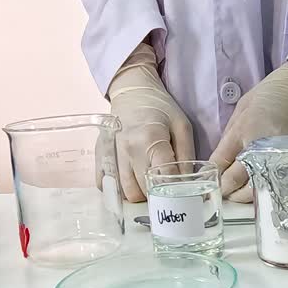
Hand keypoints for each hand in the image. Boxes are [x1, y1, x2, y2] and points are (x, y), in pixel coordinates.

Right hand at [108, 43, 194, 201]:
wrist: (132, 91)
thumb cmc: (160, 108)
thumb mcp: (182, 126)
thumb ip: (186, 155)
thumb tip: (187, 183)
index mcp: (150, 139)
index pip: (163, 178)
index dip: (174, 190)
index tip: (181, 193)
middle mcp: (127, 149)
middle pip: (142, 191)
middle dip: (156, 195)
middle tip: (166, 189)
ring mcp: (111, 154)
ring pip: (125, 192)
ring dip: (139, 195)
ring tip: (150, 185)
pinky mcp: (100, 156)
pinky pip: (106, 185)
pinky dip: (119, 190)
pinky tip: (132, 181)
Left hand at [209, 60, 287, 202]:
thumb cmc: (275, 91)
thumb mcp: (243, 107)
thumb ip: (231, 134)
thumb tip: (221, 159)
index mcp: (244, 130)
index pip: (221, 163)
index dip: (214, 177)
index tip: (211, 183)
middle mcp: (261, 147)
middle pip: (237, 182)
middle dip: (228, 191)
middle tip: (225, 193)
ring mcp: (281, 157)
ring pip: (259, 189)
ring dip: (246, 196)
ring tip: (242, 194)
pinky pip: (281, 186)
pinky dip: (271, 191)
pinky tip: (266, 190)